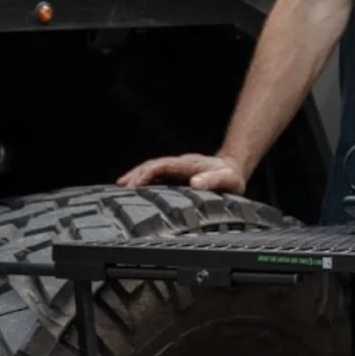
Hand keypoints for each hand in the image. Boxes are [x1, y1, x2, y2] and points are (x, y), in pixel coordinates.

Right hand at [116, 152, 248, 192]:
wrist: (233, 171)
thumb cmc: (231, 177)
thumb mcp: (227, 179)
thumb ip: (213, 181)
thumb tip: (195, 183)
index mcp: (188, 164)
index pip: (163, 165)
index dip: (148, 173)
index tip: (136, 183)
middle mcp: (180, 165)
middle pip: (152, 166)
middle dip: (136, 174)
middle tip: (121, 187)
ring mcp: (177, 170)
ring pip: (152, 170)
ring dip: (136, 177)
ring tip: (120, 188)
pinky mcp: (176, 176)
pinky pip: (157, 177)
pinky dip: (144, 182)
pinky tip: (135, 191)